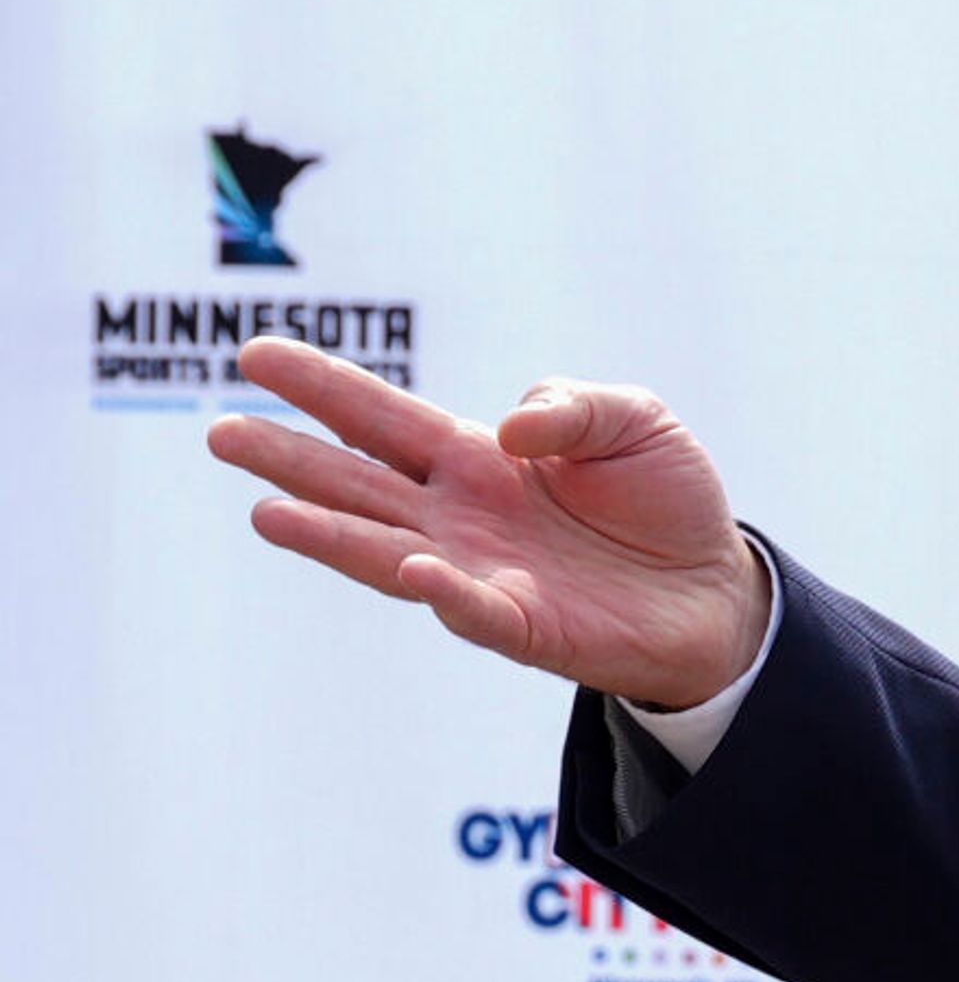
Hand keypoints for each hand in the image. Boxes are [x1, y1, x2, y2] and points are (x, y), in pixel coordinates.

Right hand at [208, 337, 770, 710]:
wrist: (715, 586)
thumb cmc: (664, 498)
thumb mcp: (633, 420)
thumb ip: (572, 408)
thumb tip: (512, 428)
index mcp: (476, 458)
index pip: (382, 417)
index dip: (323, 387)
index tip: (256, 354)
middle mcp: (460, 516)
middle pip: (358, 482)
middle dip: (290, 459)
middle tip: (220, 432)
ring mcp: (482, 573)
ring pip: (388, 553)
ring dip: (331, 535)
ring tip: (268, 512)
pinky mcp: (525, 627)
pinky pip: (473, 611)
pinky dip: (443, 592)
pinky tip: (411, 568)